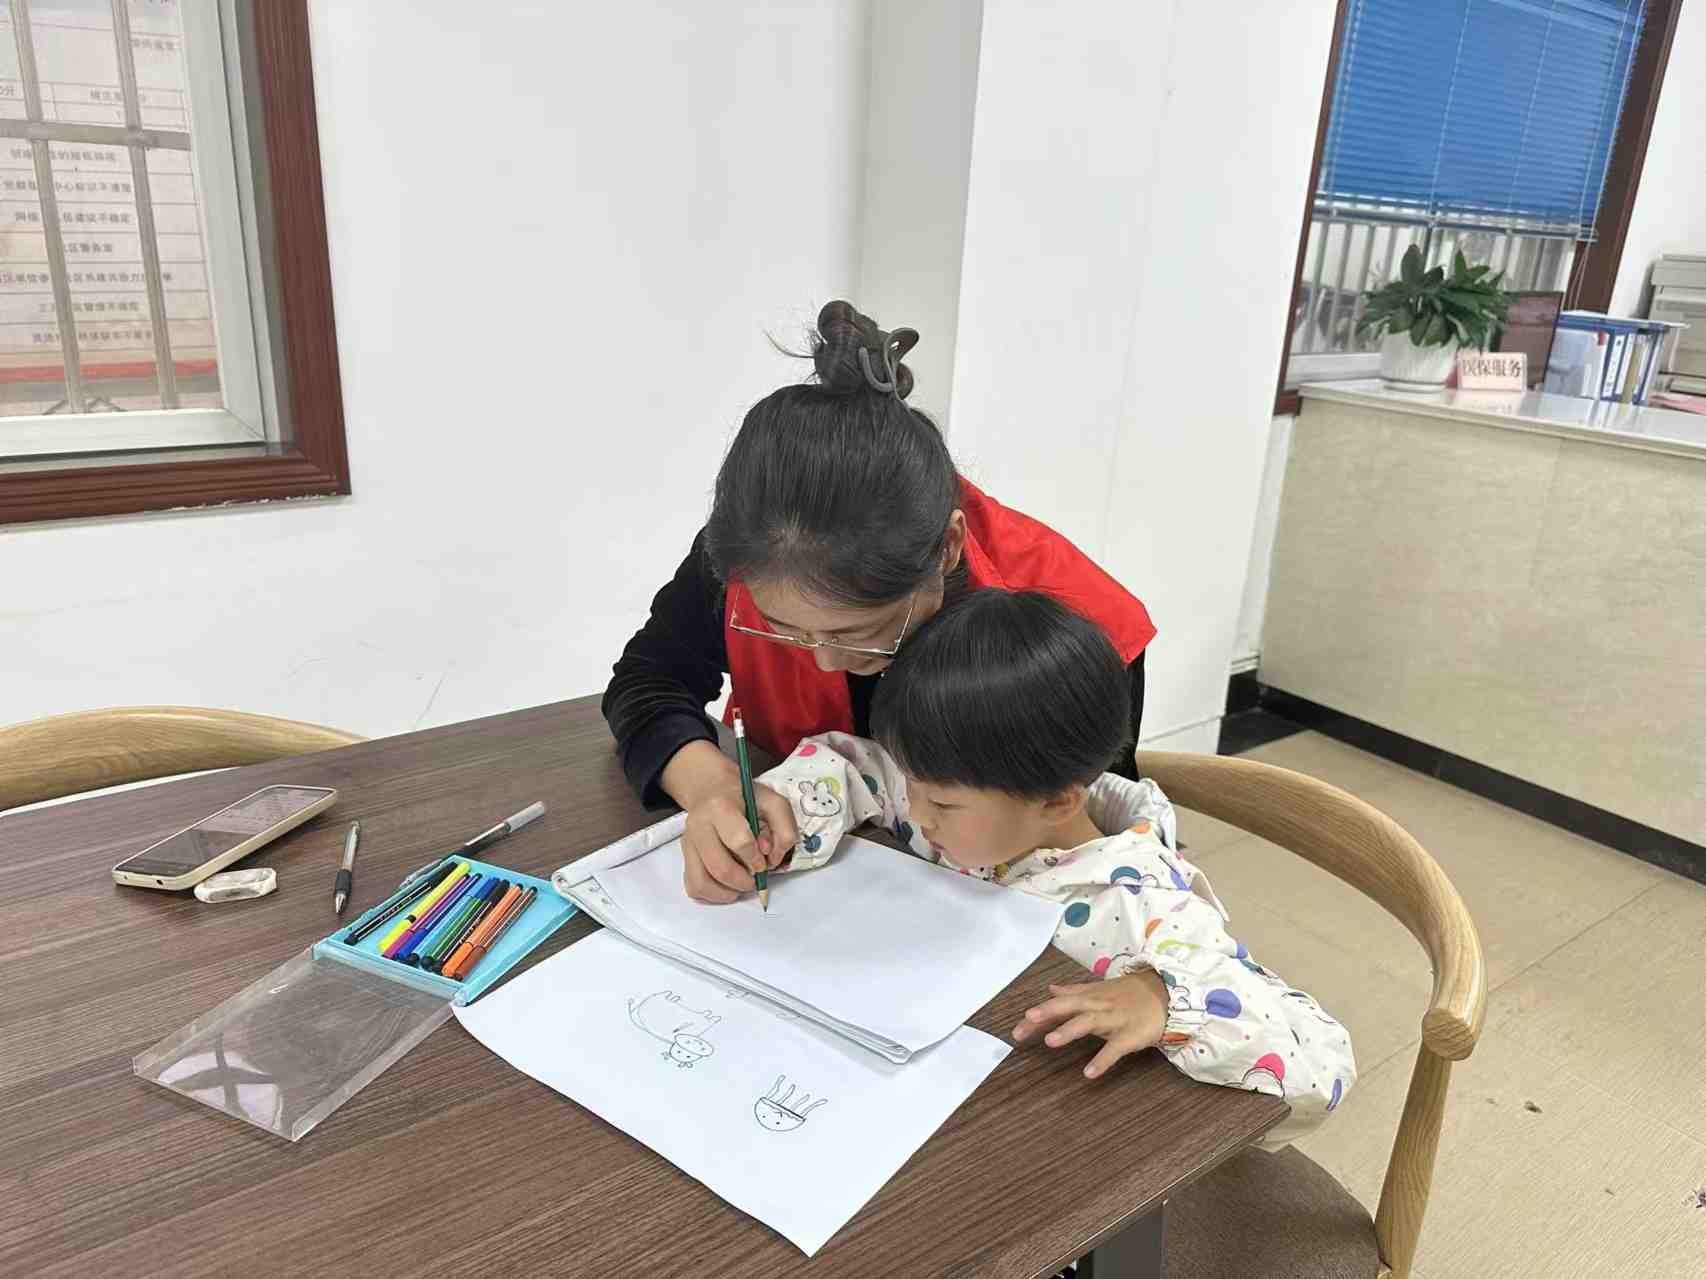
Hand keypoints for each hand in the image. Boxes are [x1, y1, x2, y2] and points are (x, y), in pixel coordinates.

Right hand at [662, 744, 800, 902]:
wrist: (712, 791)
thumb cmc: (744, 799)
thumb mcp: (773, 803)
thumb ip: (784, 828)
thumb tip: (773, 858)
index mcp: (721, 807)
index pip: (739, 841)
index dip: (755, 858)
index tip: (763, 861)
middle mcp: (699, 825)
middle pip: (719, 867)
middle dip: (744, 881)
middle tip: (754, 878)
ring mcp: (689, 842)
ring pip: (702, 881)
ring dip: (727, 892)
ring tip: (741, 886)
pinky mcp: (685, 856)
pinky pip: (693, 886)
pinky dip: (712, 894)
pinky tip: (727, 886)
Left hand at [1011, 969, 1168, 1078]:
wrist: (1165, 993)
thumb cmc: (1128, 994)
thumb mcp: (1099, 990)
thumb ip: (1073, 991)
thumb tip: (1050, 990)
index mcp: (1088, 997)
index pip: (1057, 1004)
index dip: (1037, 1015)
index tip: (1016, 1030)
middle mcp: (1097, 1006)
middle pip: (1069, 1007)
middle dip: (1047, 1013)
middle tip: (1026, 1022)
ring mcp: (1114, 1020)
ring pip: (1089, 1022)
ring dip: (1069, 1031)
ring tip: (1050, 1042)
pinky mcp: (1130, 1035)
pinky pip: (1115, 1048)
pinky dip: (1103, 1060)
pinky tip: (1089, 1073)